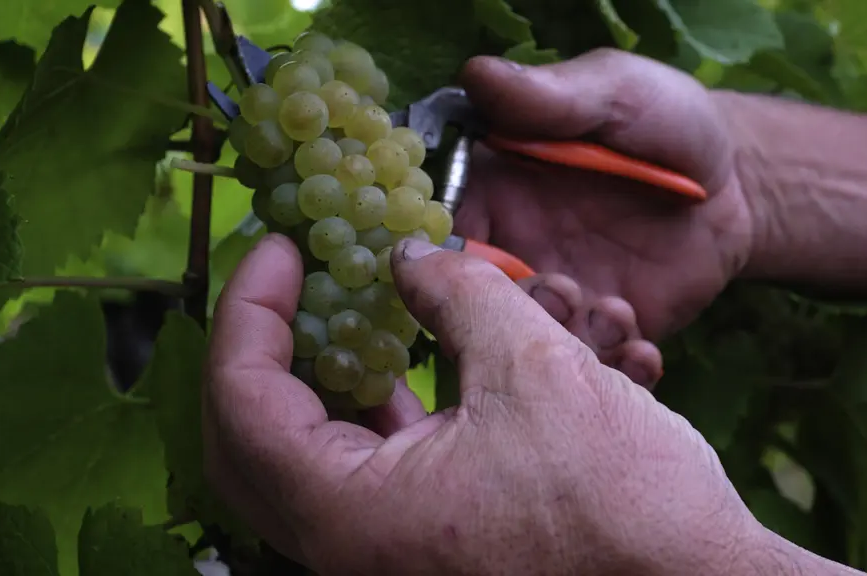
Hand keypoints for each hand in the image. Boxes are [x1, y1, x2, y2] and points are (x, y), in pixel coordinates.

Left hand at [203, 234, 776, 575]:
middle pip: (254, 437)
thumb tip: (410, 257)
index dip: (251, 308)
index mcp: (350, 515)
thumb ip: (456, 293)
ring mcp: (386, 554)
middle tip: (297, 281)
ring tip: (360, 309)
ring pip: (312, 454)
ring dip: (333, 374)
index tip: (281, 247)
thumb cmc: (623, 503)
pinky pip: (369, 472)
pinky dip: (380, 411)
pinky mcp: (427, 547)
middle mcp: (351, 549)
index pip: (243, 400)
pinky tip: (415, 363)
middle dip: (272, 347)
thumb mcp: (533, 368)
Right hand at [457, 49, 753, 349]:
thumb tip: (475, 74)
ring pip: (529, 347)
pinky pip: (591, 368)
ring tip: (614, 312)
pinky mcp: (605, 333)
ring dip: (563, 341)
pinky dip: (610, 368)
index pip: (444, 230)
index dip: (443, 253)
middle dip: (510, 310)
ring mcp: (560, 296)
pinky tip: (641, 344)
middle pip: (476, 303)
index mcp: (496, 191)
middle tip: (561, 288)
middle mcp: (516, 250)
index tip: (475, 261)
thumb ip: (549, 95)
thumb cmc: (668, 121)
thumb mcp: (614, 92)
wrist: (741, 182)